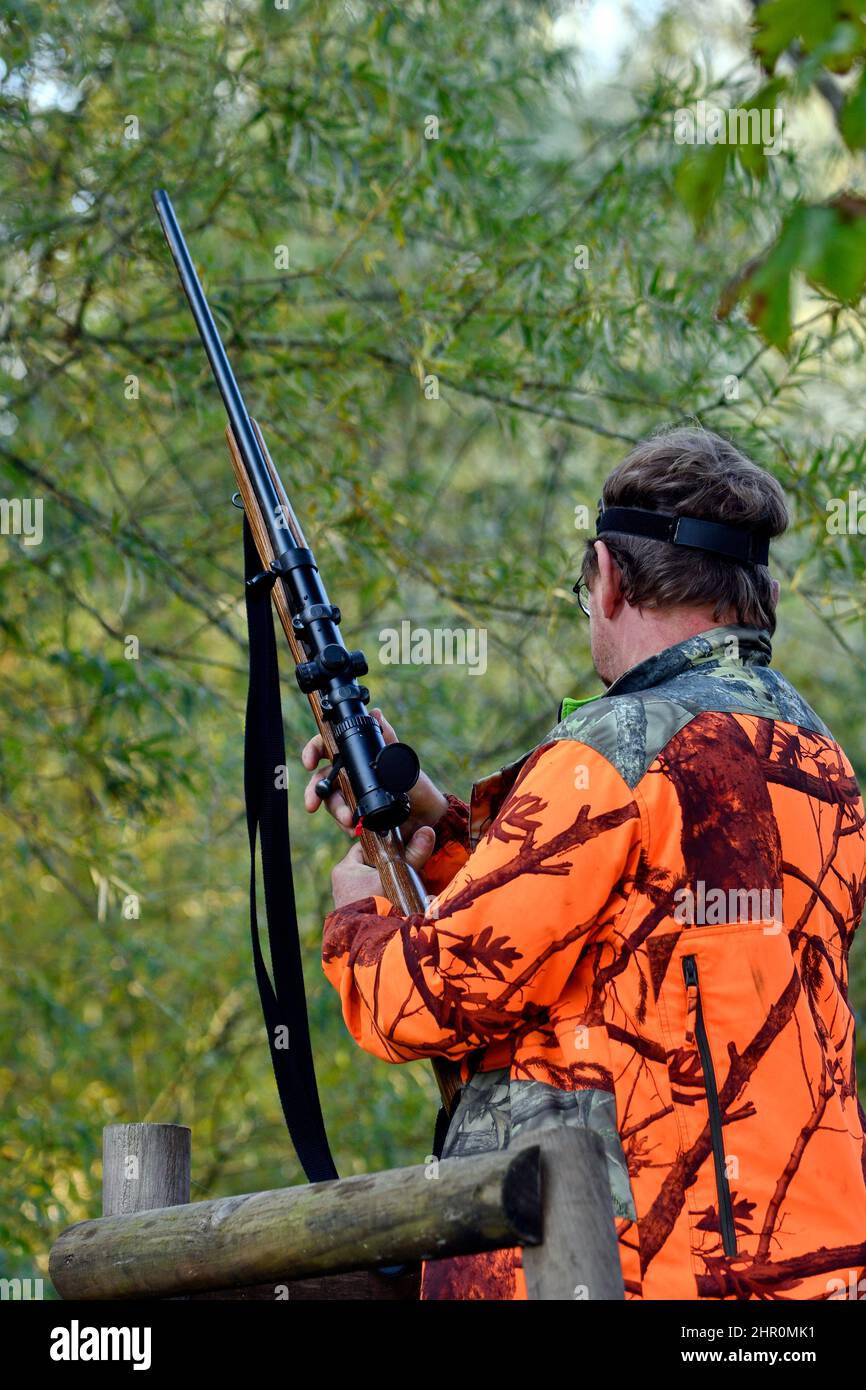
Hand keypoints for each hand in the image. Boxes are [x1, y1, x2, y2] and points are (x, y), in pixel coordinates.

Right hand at [302, 707, 447, 835]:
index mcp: (356, 758)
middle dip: (315, 793)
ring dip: (337, 812)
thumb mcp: (401, 761)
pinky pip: (345, 822)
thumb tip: (377, 714)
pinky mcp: (358, 818)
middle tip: (312, 804)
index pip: (327, 749)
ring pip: (333, 803)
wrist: (428, 816)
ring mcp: (353, 798)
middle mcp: (350, 777)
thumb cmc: (416, 785)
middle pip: (322, 781)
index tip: (309, 763)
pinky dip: (347, 826)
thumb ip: (388, 737)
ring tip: (350, 821)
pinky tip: (356, 830)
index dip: (313, 751)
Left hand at [331, 825, 436, 908]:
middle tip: (411, 870)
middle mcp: (344, 883)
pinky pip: (378, 896)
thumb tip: (427, 831)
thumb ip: (413, 854)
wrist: (374, 945)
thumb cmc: (381, 905)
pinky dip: (390, 896)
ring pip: (378, 880)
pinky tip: (403, 900)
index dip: (387, 845)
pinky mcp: (359, 914)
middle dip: (394, 866)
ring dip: (395, 882)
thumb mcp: (398, 875)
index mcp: (345, 869)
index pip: (367, 845)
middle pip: (374, 863)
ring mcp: (351, 900)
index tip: (404, 848)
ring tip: (409, 886)